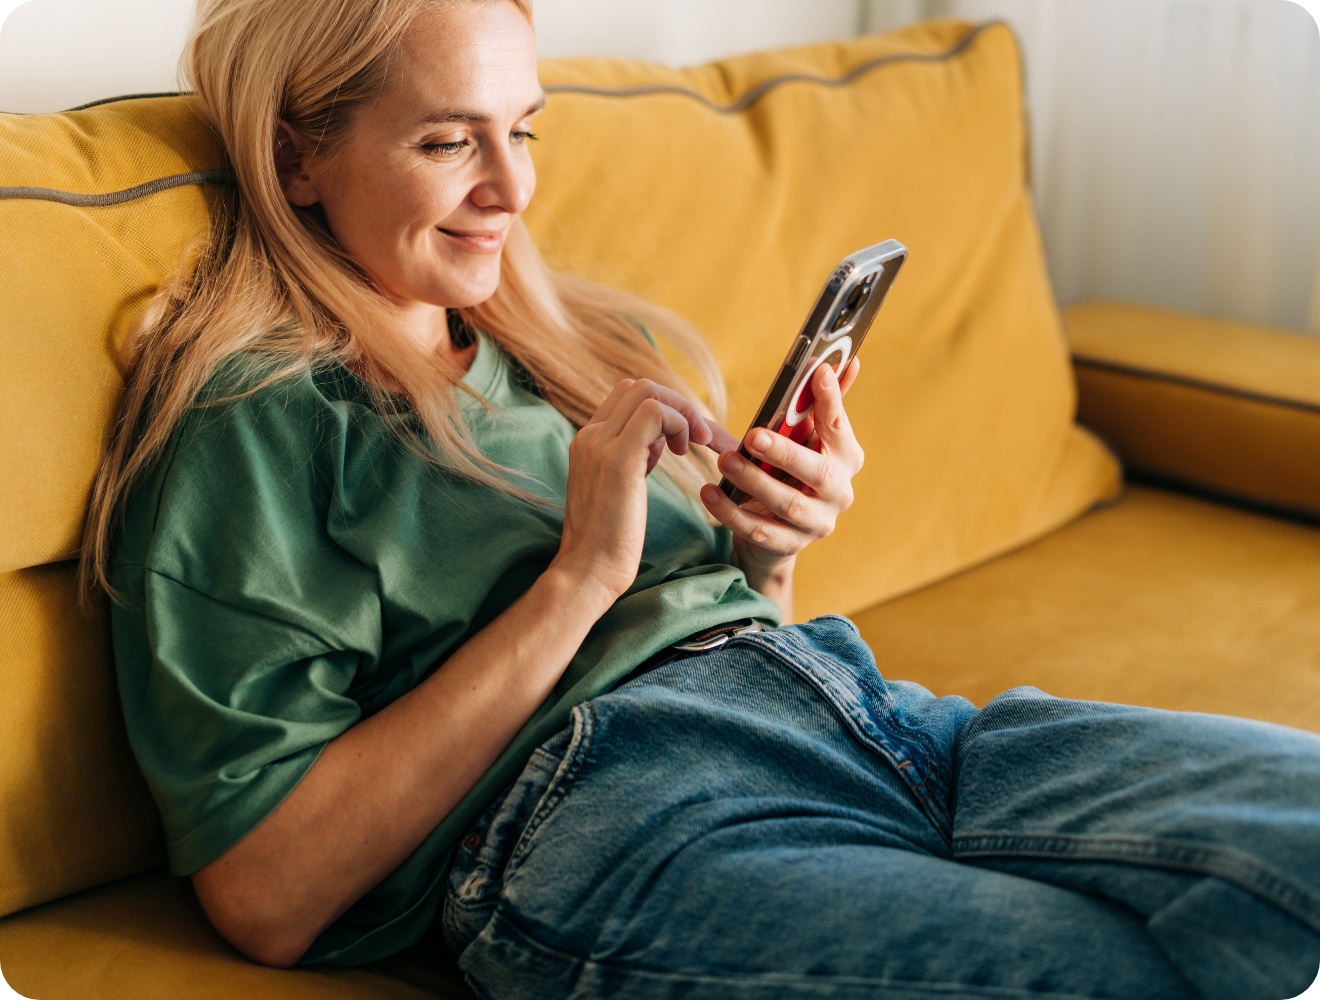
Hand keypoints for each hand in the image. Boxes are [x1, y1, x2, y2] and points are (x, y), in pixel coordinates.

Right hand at [552, 378, 738, 607]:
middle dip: (680, 406)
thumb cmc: (609, 540)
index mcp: (589, 441)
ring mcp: (601, 444)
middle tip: (701, 440)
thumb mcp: (619, 488)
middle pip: (639, 387)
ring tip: (696, 445)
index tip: (685, 442)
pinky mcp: (619, 459)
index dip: (665, 410)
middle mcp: (591, 435)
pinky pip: (657, 413)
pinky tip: (685, 453)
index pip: (627, 397)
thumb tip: (657, 442)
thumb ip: (632, 459)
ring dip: (683, 413)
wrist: (588, 570)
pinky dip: (681, 424)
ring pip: (648, 392)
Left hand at [700, 358, 863, 587]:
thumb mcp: (802, 439)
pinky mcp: (790, 546)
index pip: (839, 427)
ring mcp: (817, 524)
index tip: (817, 372)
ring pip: (787, 504)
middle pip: (817, 472)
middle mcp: (839, 492)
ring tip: (724, 461)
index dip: (831, 401)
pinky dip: (732, 513)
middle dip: (784, 453)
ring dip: (753, 482)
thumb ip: (817, 405)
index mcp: (846, 458)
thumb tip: (838, 362)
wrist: (778, 533)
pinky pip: (759, 530)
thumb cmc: (789, 472)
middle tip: (751, 436)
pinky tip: (709, 493)